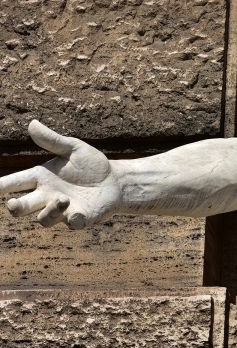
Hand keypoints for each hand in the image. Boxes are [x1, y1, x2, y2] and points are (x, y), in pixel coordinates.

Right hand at [0, 121, 120, 228]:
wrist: (115, 180)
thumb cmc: (90, 165)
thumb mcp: (74, 148)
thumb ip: (53, 140)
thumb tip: (32, 123)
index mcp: (41, 177)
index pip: (15, 182)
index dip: (0, 186)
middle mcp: (47, 196)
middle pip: (22, 206)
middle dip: (15, 207)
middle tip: (13, 205)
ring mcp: (62, 210)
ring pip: (44, 219)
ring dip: (49, 211)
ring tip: (63, 199)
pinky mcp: (80, 218)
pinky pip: (72, 224)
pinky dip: (73, 221)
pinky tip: (77, 214)